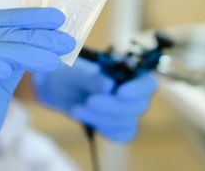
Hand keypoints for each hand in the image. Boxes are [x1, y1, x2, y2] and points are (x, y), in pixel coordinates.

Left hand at [33, 57, 156, 142]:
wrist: (56, 86)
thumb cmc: (68, 71)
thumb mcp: (74, 69)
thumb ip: (89, 75)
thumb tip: (109, 86)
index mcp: (130, 71)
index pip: (148, 83)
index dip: (139, 90)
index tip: (120, 92)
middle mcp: (133, 91)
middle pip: (139, 106)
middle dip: (113, 106)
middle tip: (89, 101)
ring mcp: (127, 110)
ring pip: (128, 122)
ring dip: (102, 118)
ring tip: (76, 109)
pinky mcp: (117, 125)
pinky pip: (120, 135)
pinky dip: (103, 129)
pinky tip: (85, 119)